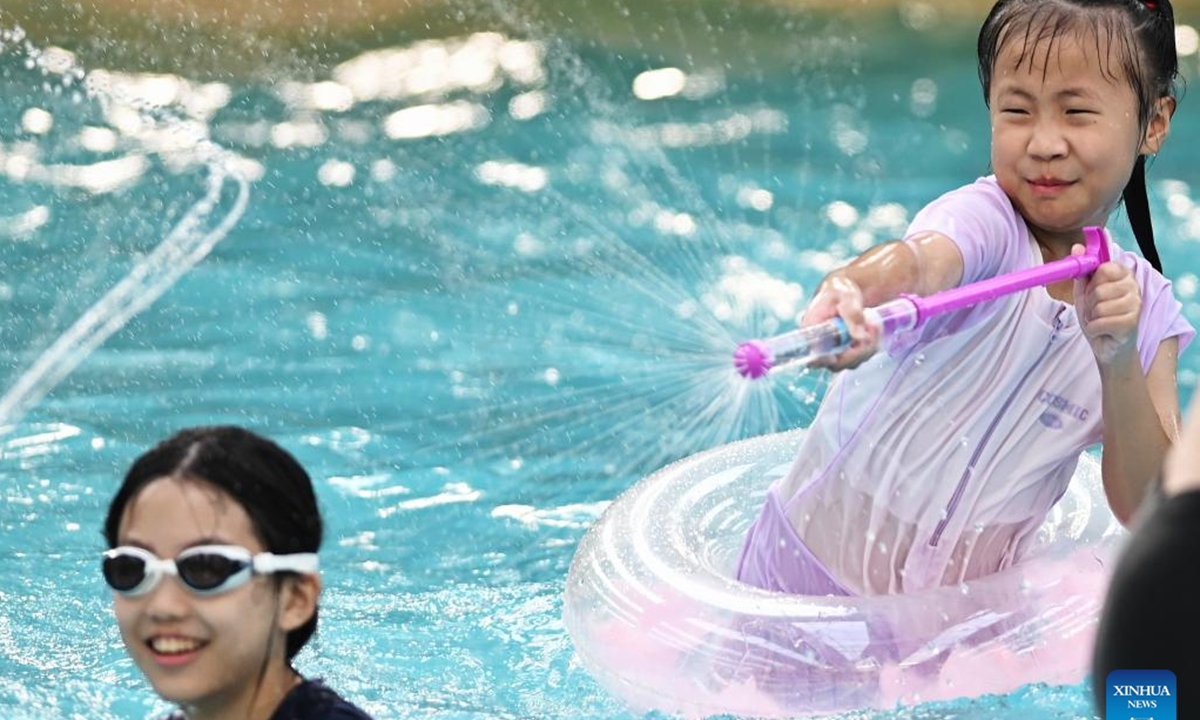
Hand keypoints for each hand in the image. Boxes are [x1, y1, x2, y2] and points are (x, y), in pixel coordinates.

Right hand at [801, 274, 880, 370]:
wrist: (845, 291)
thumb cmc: (841, 290)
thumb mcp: (847, 297)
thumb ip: (853, 315)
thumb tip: (860, 337)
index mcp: (811, 328)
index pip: (813, 352)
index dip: (824, 359)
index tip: (838, 356)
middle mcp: (819, 344)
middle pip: (836, 363)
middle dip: (859, 350)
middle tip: (874, 329)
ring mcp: (833, 350)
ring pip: (852, 362)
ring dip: (868, 346)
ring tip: (875, 323)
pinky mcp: (845, 352)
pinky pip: (860, 357)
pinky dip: (871, 345)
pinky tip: (874, 328)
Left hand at [1072, 244, 1140, 367]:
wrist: (1108, 347)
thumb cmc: (1098, 317)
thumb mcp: (1084, 292)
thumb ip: (1082, 271)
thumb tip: (1077, 247)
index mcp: (1123, 275)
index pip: (1104, 267)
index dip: (1092, 282)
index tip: (1093, 290)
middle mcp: (1133, 287)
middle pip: (1098, 288)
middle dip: (1089, 303)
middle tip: (1095, 311)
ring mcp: (1135, 304)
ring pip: (1098, 306)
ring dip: (1091, 317)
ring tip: (1099, 321)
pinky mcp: (1132, 322)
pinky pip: (1100, 322)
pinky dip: (1094, 329)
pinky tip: (1102, 331)